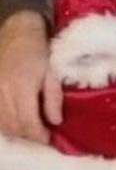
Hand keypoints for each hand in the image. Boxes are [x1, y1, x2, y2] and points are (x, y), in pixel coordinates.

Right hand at [0, 11, 61, 141]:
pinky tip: (13, 123)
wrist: (17, 30)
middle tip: (41, 138)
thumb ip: (53, 98)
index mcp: (22, 87)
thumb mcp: (53, 71)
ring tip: (29, 132)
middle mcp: (3, 93)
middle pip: (13, 127)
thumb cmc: (40, 49)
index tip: (48, 140)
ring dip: (15, 132)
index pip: (28, 123)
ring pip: (1, 124)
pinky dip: (3, 124)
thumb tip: (56, 122)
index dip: (38, 136)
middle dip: (27, 137)